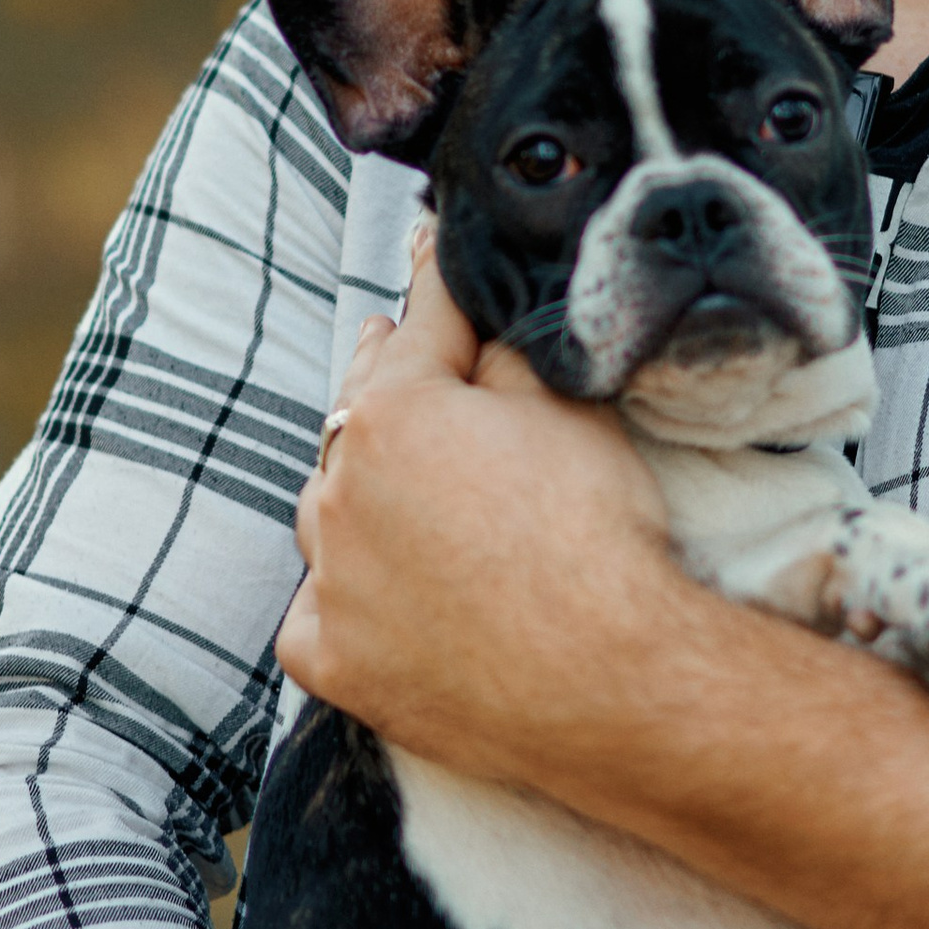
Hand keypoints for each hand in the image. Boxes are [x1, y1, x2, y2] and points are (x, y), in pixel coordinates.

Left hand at [279, 241, 671, 770]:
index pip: (417, 331)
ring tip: (377, 473)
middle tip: (381, 338)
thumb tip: (478, 316)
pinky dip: (337, 598)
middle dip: (377, 379)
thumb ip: (505, 349)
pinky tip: (365, 594)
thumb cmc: (599, 534)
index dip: (430, 287)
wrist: (614, 678)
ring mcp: (330, 582)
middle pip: (356, 420)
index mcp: (392, 415)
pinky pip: (314, 614)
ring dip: (350, 489)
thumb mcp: (568, 408)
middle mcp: (338, 493)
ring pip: (324, 515)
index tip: (424, 250)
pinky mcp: (334, 662)